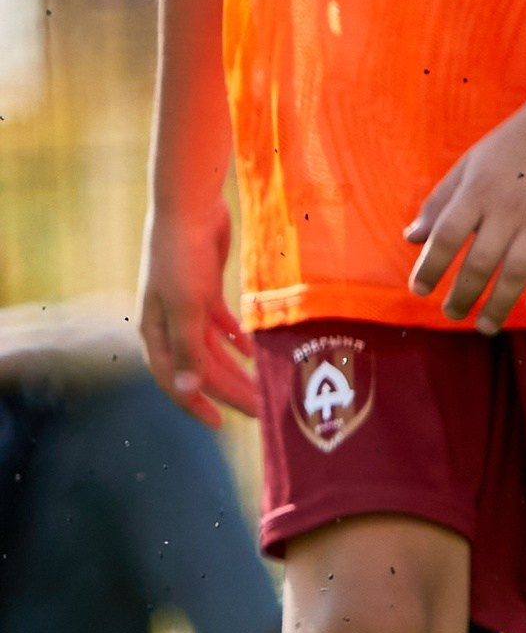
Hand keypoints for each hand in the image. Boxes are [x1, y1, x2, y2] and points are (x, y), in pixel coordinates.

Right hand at [136, 203, 256, 425]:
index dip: (194, 403)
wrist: (190, 208)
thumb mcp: (187, 308)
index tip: (219, 424)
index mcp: (155, 330)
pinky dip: (237, 340)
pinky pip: (221, 325)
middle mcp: (168, 322)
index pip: (172, 378)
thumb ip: (189, 350)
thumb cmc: (182, 257)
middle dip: (229, 391)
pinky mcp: (205, 290)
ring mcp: (187, 306)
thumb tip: (188, 390)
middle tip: (261, 412)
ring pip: (213, 349)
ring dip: (237, 370)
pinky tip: (254, 354)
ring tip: (264, 389)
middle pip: (200, 367)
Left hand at [405, 99, 525, 332]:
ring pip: (518, 271)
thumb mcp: (468, 166)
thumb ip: (439, 202)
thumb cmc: (511, 146)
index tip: (419, 290)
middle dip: (463, 296)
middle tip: (452, 316)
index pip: (446, 236)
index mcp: (477, 190)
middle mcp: (507, 207)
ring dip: (500, 304)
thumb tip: (411, 239)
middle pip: (480, 262)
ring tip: (486, 326)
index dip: (430, 267)